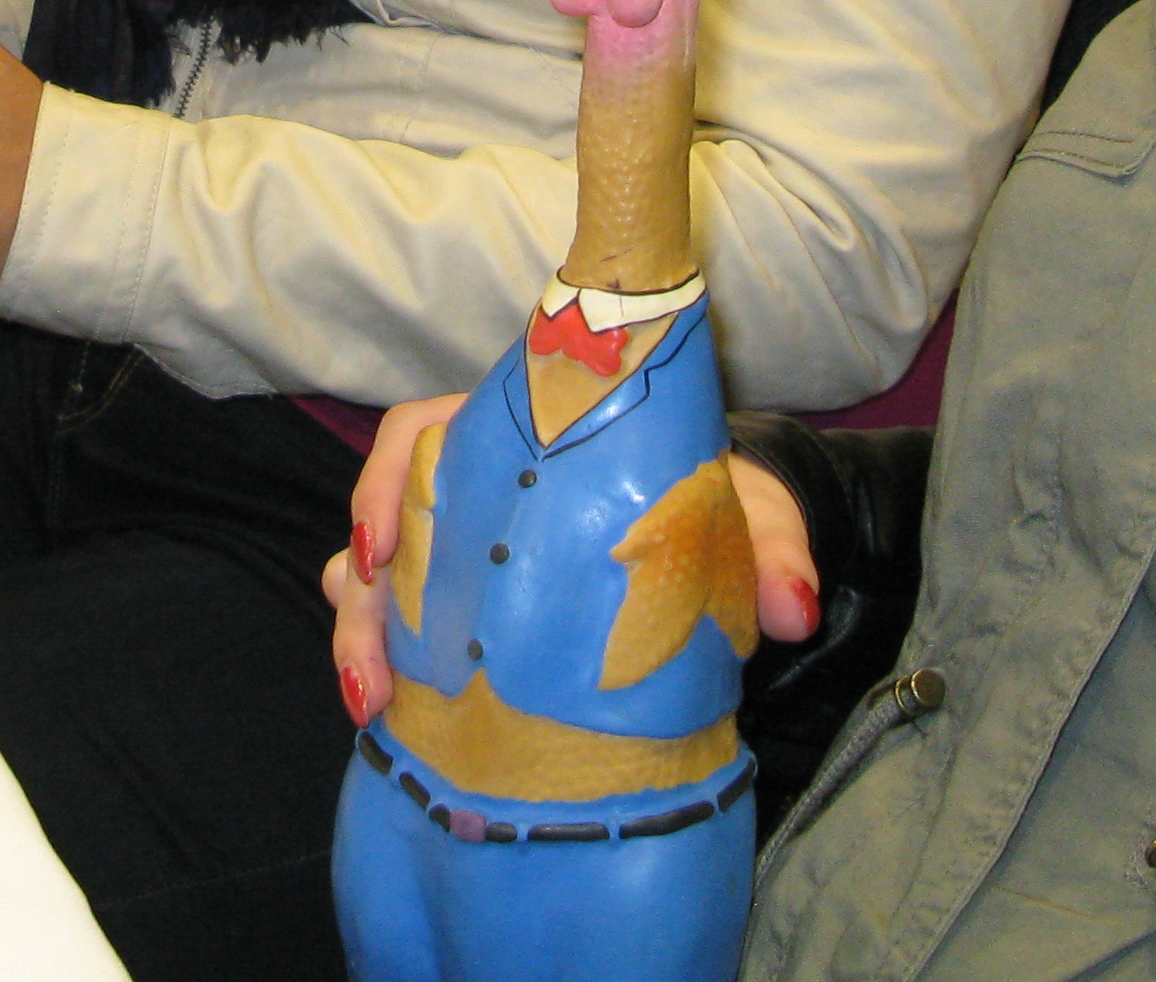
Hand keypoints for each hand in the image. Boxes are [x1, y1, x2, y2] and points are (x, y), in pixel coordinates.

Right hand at [319, 403, 819, 730]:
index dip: (384, 480)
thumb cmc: (715, 507)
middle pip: (381, 517)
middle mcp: (473, 492)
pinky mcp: (465, 618)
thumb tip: (795, 610)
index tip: (383, 544)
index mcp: (518, 440)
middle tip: (372, 669)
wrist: (723, 551)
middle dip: (360, 593)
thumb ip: (771, 553)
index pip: (419, 433)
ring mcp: (462, 558)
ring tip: (374, 707)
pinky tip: (390, 722)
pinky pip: (399, 632)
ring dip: (360, 639)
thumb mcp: (745, 518)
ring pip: (374, 581)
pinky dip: (385, 670)